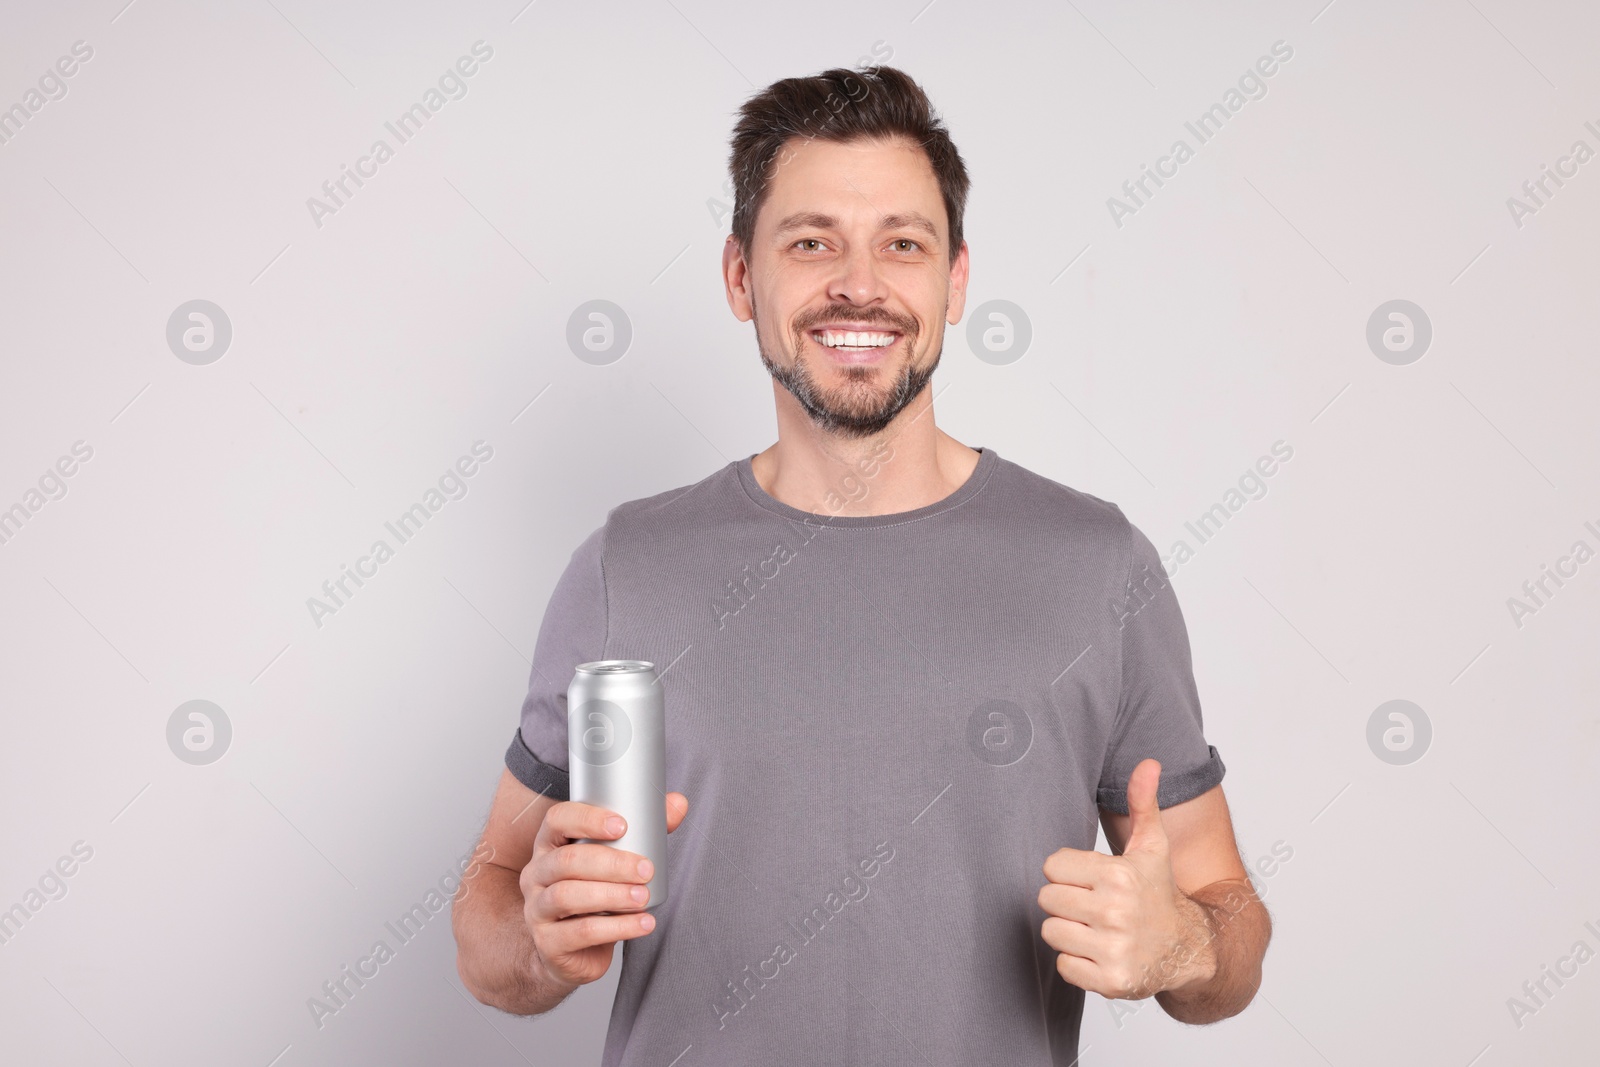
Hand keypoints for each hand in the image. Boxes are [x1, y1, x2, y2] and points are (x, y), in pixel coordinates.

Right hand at [520, 792, 688, 990]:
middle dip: (611, 863)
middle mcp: (535, 874)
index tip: (622, 825)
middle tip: (646, 869)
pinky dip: (617, 928)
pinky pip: (580, 932)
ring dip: (612, 895)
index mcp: (549, 845)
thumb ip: (645, 831)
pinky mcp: (547, 943)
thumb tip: (678, 803)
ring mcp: (536, 910)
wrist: (573, 953)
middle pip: (566, 861)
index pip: (557, 820)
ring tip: (644, 897)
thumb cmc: (595, 896)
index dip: (587, 819)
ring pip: (567, 896)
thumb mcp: (613, 861)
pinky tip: (642, 924)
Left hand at [1038, 759, 1213, 999]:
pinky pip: (1064, 966)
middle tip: (1093, 905)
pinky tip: (1101, 953)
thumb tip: (1148, 763)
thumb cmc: (1159, 892)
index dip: (1068, 872)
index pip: (1052, 866)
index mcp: (1118, 875)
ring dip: (1069, 932)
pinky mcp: (1111, 981)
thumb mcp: (1152, 846)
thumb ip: (1144, 803)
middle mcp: (1115, 912)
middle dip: (1065, 901)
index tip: (1092, 879)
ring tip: (1097, 929)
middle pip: (1047, 900)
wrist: (1189, 948)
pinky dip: (1077, 963)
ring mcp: (1114, 949)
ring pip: (1051, 933)